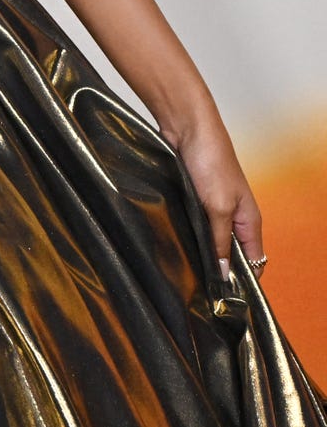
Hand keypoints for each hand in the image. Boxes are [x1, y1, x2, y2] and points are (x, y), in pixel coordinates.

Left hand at [164, 102, 264, 276]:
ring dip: (199, 251)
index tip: (224, 299)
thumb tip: (225, 273)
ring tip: (182, 272)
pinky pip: (192, 224)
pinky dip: (186, 234)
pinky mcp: (193, 198)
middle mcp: (234, 216)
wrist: (187, 128)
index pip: (253, 261)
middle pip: (230, 252)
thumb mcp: (217, 206)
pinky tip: (172, 244)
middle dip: (217, 269)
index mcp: (249, 221)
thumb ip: (220, 240)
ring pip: (209, 239)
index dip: (244, 280)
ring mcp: (213, 207)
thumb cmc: (210, 161)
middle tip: (196, 289)